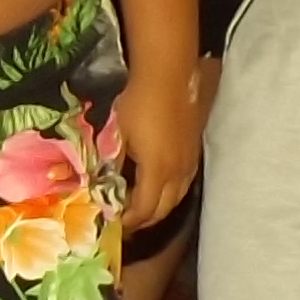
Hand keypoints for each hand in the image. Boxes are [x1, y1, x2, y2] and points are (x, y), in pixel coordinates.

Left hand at [118, 65, 200, 233]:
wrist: (168, 76)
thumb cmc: (138, 103)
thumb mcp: (119, 134)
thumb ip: (114, 162)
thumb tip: (104, 183)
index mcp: (157, 171)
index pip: (144, 209)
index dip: (130, 221)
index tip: (115, 223)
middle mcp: (178, 173)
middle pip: (164, 209)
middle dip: (145, 220)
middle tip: (127, 221)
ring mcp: (189, 162)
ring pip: (177, 197)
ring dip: (160, 207)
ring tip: (142, 208)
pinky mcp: (194, 151)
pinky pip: (184, 183)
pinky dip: (171, 193)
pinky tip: (161, 186)